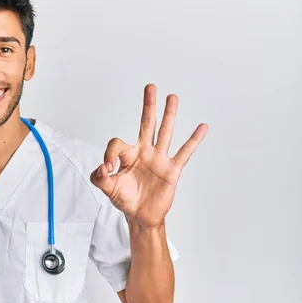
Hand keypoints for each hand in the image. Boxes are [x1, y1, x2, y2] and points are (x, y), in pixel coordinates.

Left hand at [90, 84, 207, 227]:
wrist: (141, 216)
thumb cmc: (124, 199)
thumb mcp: (107, 189)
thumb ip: (99, 178)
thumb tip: (102, 168)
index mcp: (127, 155)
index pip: (117, 144)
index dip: (109, 154)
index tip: (107, 169)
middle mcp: (144, 152)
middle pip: (147, 124)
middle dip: (148, 106)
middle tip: (150, 87)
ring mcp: (159, 159)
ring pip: (165, 133)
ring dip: (169, 115)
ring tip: (172, 97)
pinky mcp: (172, 170)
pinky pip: (184, 153)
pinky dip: (194, 140)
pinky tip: (202, 127)